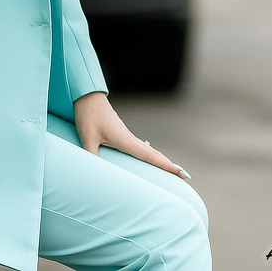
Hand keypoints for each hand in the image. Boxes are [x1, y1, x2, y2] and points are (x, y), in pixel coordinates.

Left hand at [72, 91, 190, 180]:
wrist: (87, 95)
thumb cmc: (88, 115)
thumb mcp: (87, 137)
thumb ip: (91, 155)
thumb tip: (92, 172)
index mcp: (126, 140)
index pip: (151, 156)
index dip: (167, 166)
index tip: (183, 174)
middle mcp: (129, 138)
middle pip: (154, 154)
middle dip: (169, 165)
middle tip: (185, 176)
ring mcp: (126, 134)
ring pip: (148, 149)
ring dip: (160, 158)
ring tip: (170, 167)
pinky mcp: (120, 131)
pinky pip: (139, 145)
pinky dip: (148, 151)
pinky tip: (148, 148)